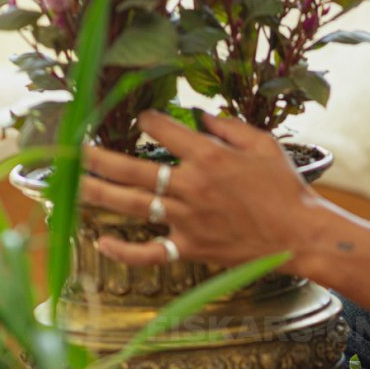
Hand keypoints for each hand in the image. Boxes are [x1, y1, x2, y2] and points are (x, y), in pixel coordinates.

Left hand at [80, 111, 313, 268]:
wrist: (299, 235)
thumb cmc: (286, 189)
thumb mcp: (264, 145)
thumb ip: (229, 126)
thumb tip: (200, 115)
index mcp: (209, 157)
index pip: (163, 130)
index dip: (149, 121)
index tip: (144, 121)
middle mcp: (191, 187)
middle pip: (133, 169)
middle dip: (98, 156)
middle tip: (73, 148)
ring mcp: (187, 220)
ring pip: (133, 204)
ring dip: (97, 192)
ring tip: (70, 183)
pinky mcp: (191, 248)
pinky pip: (151, 253)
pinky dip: (124, 251)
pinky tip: (101, 241)